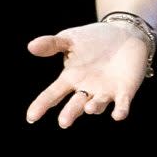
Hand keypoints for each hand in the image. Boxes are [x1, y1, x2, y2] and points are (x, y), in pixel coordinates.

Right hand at [26, 22, 150, 126]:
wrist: (124, 34)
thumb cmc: (94, 39)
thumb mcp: (72, 39)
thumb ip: (53, 44)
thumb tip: (31, 46)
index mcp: (70, 79)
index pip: (53, 94)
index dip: (42, 105)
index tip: (31, 117)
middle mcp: (86, 90)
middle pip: (76, 105)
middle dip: (70, 113)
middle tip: (63, 122)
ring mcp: (105, 92)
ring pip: (98, 105)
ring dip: (94, 107)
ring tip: (89, 108)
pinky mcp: (125, 91)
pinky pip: (122, 104)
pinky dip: (120, 110)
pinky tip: (118, 115)